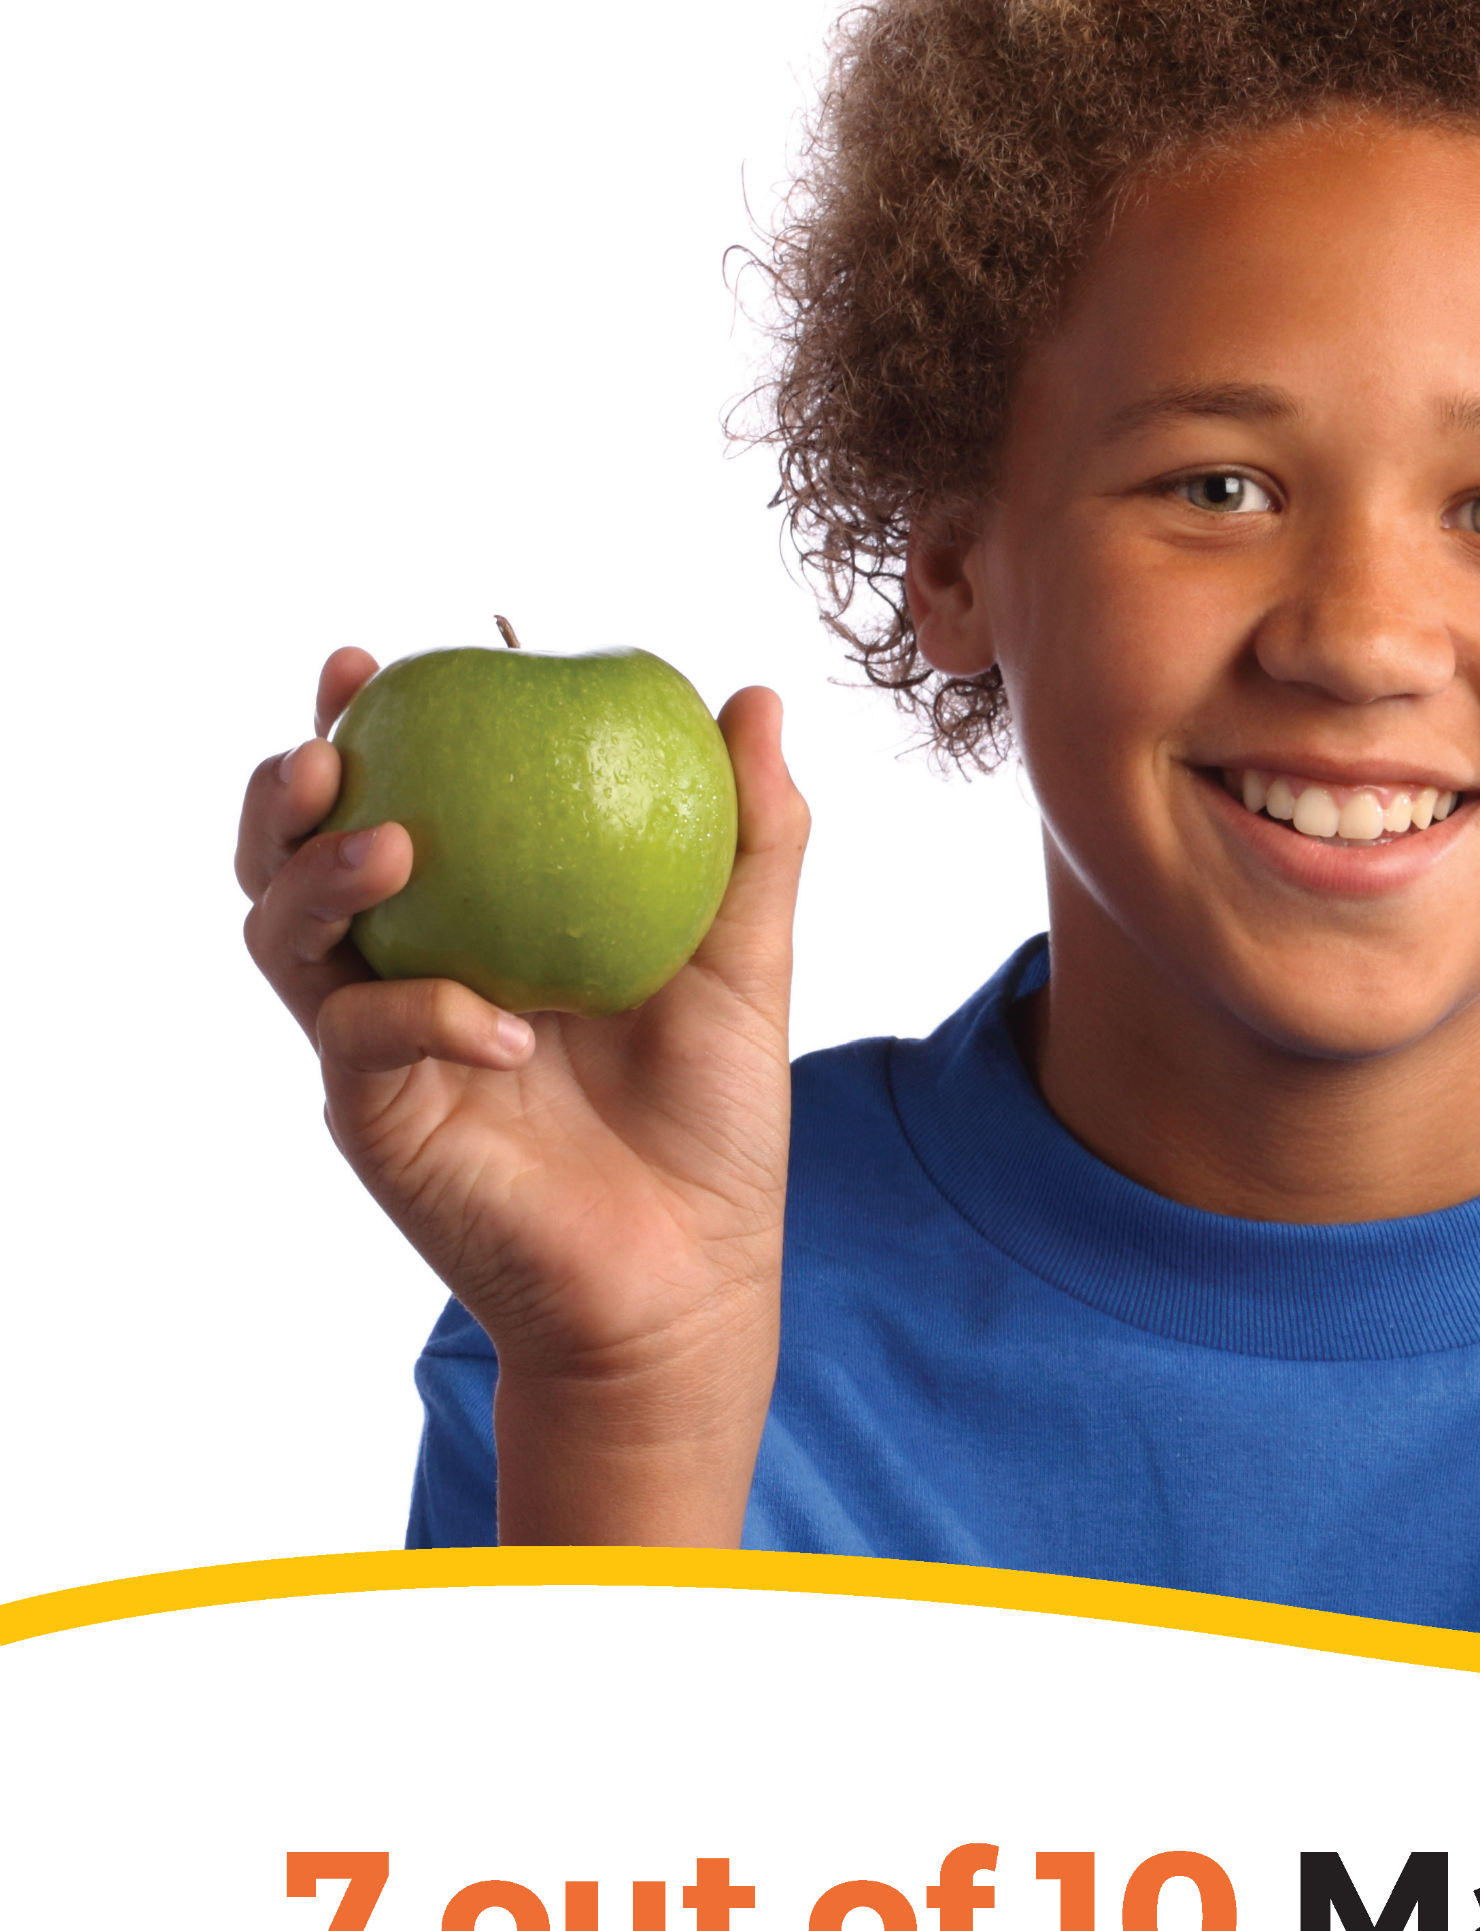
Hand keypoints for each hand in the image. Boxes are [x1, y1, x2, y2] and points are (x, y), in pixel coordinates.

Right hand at [238, 646, 808, 1542]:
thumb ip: (748, 837)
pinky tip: (499, 1022)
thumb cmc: (713, 1128)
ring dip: (319, 874)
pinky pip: (362, 1038)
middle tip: (335, 731)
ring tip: (392, 845)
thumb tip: (750, 695)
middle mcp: (406, 965)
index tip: (395, 653)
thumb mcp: (744, 964)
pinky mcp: (376, 1116)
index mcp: (479, 916)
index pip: (398, 793)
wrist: (688, 1278)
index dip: (374, 718)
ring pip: (279, 931)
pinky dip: (422, 1013)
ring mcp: (378, 1041)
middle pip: (290, 850)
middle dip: (289, 779)